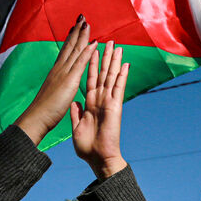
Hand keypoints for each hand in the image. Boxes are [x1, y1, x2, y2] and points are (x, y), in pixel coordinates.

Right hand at [16, 16, 98, 145]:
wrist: (36, 118)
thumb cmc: (44, 111)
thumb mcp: (53, 94)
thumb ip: (57, 87)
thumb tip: (59, 85)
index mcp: (57, 73)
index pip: (65, 52)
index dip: (71, 39)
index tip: (75, 28)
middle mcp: (59, 69)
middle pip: (69, 46)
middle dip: (76, 31)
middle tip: (82, 17)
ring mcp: (64, 73)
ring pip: (74, 50)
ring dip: (81, 36)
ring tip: (87, 23)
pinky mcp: (69, 80)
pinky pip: (80, 63)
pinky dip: (87, 51)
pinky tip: (94, 42)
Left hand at [71, 40, 129, 179]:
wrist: (98, 158)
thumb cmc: (87, 147)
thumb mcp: (76, 127)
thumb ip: (76, 114)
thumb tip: (75, 102)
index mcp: (90, 103)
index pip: (91, 79)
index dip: (92, 64)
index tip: (93, 50)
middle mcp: (100, 100)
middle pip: (103, 74)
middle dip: (105, 57)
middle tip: (109, 41)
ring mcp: (109, 102)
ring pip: (111, 77)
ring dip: (114, 61)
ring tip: (117, 46)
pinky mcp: (115, 106)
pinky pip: (119, 88)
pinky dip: (122, 76)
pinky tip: (125, 64)